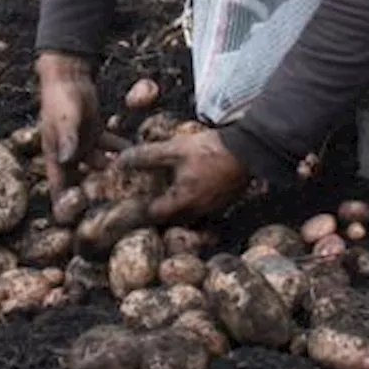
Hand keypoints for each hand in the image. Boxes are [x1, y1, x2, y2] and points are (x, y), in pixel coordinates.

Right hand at [36, 52, 127, 197]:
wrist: (67, 76)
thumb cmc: (60, 98)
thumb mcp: (64, 119)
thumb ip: (67, 138)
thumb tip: (67, 160)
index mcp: (56, 156)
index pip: (60, 188)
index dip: (68, 206)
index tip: (82, 221)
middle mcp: (69, 156)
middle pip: (81, 183)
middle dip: (96, 196)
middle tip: (117, 209)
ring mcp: (83, 146)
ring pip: (100, 167)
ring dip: (114, 175)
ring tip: (134, 185)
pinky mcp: (96, 135)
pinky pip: (111, 148)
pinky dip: (122, 152)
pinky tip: (139, 157)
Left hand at [118, 129, 250, 223]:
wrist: (248, 149)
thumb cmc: (209, 150)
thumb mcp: (174, 150)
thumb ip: (146, 156)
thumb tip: (119, 161)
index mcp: (183, 203)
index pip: (153, 215)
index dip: (138, 209)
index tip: (130, 199)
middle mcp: (197, 212)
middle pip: (170, 219)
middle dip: (157, 210)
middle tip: (144, 196)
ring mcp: (212, 209)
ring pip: (187, 214)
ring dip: (175, 206)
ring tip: (165, 190)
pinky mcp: (223, 202)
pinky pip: (201, 208)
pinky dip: (191, 201)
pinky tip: (188, 185)